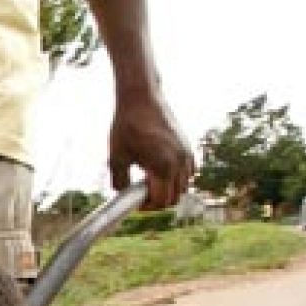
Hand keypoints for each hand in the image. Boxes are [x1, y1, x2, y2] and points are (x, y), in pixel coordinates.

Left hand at [109, 90, 195, 210]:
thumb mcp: (116, 158)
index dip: (148, 207)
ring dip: (169, 189)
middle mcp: (180, 162)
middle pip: (175, 197)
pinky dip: (178, 178)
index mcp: (163, 167)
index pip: (162, 200)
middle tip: (141, 195)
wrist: (141, 99)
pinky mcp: (188, 146)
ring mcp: (187, 154)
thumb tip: (125, 196)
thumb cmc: (127, 127)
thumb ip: (120, 182)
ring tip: (150, 182)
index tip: (137, 203)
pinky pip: (189, 172)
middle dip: (158, 201)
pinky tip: (161, 171)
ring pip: (184, 186)